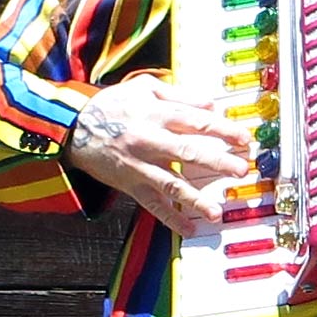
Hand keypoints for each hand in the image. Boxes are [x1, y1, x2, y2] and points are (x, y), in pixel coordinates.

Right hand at [67, 77, 255, 229]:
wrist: (72, 126)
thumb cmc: (111, 104)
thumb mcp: (144, 88)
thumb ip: (180, 95)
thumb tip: (212, 104)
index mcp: (155, 113)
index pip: (196, 121)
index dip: (222, 129)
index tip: (244, 139)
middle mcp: (148, 140)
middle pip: (188, 151)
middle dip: (216, 161)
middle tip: (240, 170)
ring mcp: (139, 165)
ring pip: (170, 183)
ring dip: (194, 198)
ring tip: (216, 210)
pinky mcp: (130, 184)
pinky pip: (152, 204)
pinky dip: (170, 218)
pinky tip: (188, 228)